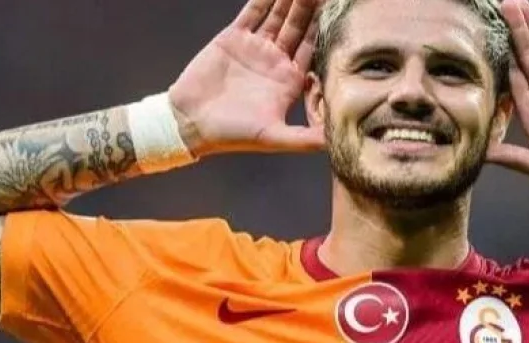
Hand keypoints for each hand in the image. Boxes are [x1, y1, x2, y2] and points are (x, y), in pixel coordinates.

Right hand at [168, 0, 323, 155]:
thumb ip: (306, 138)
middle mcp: (275, 61)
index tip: (338, 10)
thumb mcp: (274, 138)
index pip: (313, 48)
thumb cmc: (232, 134)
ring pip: (278, 16)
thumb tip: (335, 142)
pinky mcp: (233, 38)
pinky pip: (253, 12)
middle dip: (310, 6)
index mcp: (290, 80)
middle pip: (298, 26)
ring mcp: (255, 47)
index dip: (325, 29)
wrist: (190, 122)